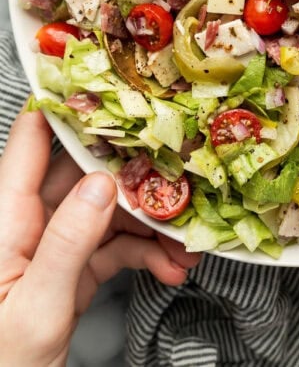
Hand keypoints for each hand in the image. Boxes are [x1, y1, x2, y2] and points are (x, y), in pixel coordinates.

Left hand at [0, 109, 200, 366]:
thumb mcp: (35, 311)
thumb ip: (68, 242)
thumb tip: (101, 183)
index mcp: (4, 220)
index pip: (32, 141)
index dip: (68, 105)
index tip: (113, 82)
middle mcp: (27, 224)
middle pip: (84, 173)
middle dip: (134, 172)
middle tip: (177, 168)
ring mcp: (51, 247)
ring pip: (106, 211)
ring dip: (150, 224)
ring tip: (185, 240)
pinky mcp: (70, 272)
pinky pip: (113, 247)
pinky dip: (145, 255)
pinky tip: (171, 266)